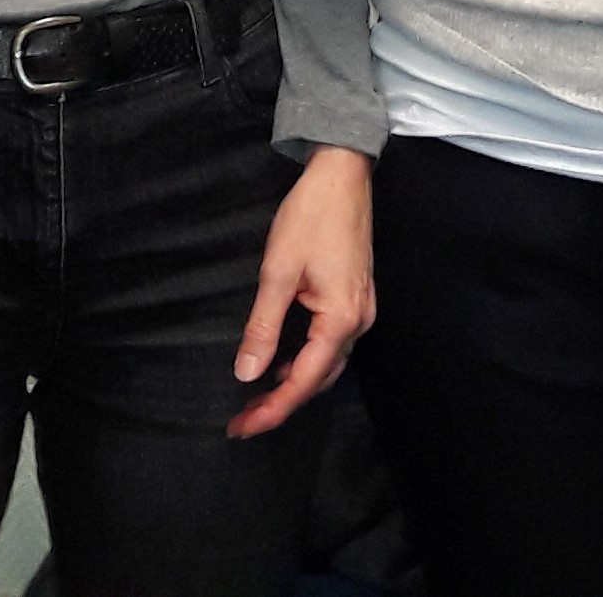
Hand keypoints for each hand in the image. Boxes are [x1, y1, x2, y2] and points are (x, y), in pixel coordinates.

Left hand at [226, 143, 374, 437]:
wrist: (342, 175)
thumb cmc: (310, 217)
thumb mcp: (277, 272)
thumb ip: (263, 326)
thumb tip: (246, 373)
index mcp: (341, 318)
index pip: (304, 381)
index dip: (272, 409)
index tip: (241, 427)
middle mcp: (358, 322)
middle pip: (319, 379)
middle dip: (280, 402)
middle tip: (242, 419)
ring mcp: (361, 310)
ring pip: (326, 364)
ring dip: (293, 383)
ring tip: (255, 398)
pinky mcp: (355, 299)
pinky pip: (331, 344)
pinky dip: (305, 361)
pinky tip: (281, 362)